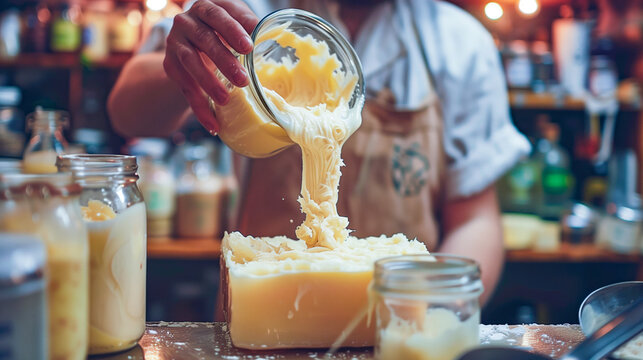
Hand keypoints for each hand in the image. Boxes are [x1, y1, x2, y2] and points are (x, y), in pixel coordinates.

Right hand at [163, 0, 258, 131]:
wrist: (192, 43)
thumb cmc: (223, 32)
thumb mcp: (236, 25)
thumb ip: (250, 29)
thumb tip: (271, 39)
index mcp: (206, 8)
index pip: (218, 15)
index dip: (233, 30)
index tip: (248, 48)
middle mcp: (187, 21)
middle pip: (205, 40)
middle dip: (224, 61)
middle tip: (243, 80)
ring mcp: (175, 42)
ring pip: (191, 63)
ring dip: (208, 83)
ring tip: (225, 100)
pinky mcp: (170, 65)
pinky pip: (185, 88)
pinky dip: (199, 108)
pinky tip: (213, 125)